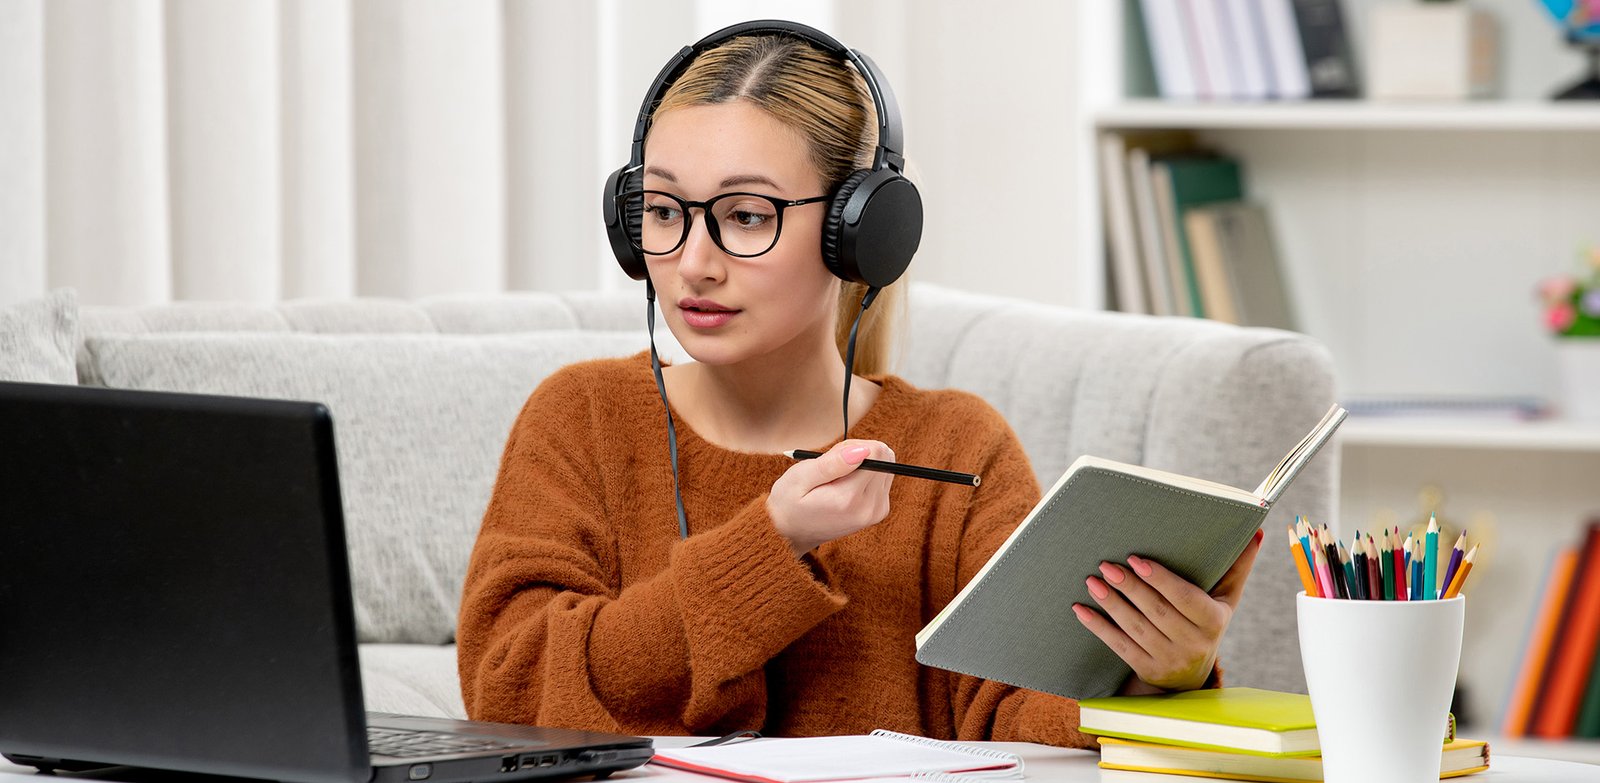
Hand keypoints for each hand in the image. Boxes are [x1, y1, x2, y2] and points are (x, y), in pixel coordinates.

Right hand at [767, 439, 894, 556]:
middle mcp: (869, 508)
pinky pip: (884, 478)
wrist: (791, 533)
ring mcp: (877, 511)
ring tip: (838, 476)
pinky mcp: (880, 511)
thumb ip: (832, 463)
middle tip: (834, 465)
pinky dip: (866, 474)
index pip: (876, 452)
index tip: (834, 456)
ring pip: (887, 466)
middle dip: (860, 452)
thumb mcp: (800, 477)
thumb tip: (864, 451)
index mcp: (849, 499)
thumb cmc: (790, 502)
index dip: (854, 445)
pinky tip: (845, 483)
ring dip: (865, 463)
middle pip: (884, 457)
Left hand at [1072, 528, 1264, 691]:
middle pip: (1157, 612)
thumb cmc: (1207, 621)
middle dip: (1129, 588)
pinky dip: (1098, 627)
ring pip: (1136, 629)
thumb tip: (1256, 531)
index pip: (1185, 599)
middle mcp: (1193, 644)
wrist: (1192, 675)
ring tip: (1092, 581)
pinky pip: (1119, 646)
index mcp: (1213, 622)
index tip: (1136, 560)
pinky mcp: (1146, 669)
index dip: (1161, 580)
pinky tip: (1081, 609)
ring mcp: (1168, 660)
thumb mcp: (1226, 598)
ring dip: (1111, 604)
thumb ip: (1238, 566)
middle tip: (1106, 565)